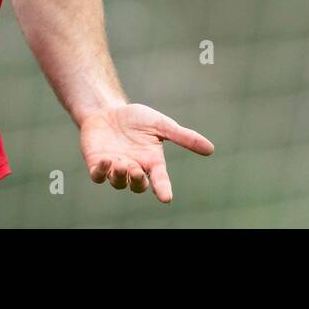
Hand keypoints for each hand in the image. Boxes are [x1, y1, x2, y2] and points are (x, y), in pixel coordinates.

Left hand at [80, 103, 213, 203]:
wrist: (107, 110)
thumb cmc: (136, 119)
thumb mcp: (162, 124)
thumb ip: (184, 137)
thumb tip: (211, 149)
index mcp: (152, 161)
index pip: (160, 180)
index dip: (163, 189)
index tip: (166, 198)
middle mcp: (134, 168)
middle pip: (138, 186)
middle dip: (138, 181)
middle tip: (137, 170)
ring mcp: (115, 168)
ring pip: (118, 183)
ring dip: (120, 176)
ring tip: (120, 162)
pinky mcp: (97, 164)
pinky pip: (98, 176)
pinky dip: (101, 172)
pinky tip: (107, 160)